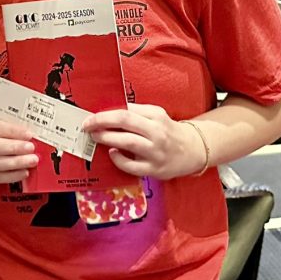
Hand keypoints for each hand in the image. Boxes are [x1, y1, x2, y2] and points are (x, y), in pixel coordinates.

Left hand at [82, 105, 207, 179]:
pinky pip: (133, 166)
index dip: (105, 113)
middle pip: (125, 122)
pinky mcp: (155, 169)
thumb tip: (107, 112)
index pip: (126, 110)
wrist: (193, 150)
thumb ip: (135, 113)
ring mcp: (156, 151)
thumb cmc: (167, 130)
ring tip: (95, 137)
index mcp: (155, 115)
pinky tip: (112, 154)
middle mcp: (157, 132)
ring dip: (107, 138)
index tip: (90, 115)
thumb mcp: (155, 115)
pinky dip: (119, 160)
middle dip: (101, 122)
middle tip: (87, 125)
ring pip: (128, 142)